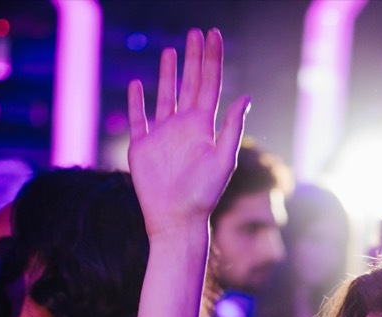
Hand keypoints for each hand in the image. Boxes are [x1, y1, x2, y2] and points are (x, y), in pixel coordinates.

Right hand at [127, 28, 249, 238]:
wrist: (177, 219)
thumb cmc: (204, 194)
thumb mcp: (223, 159)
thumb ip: (232, 127)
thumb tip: (245, 96)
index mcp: (204, 127)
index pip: (209, 84)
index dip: (212, 59)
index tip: (213, 35)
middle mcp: (184, 127)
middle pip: (189, 84)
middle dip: (194, 58)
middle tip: (196, 33)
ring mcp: (162, 135)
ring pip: (165, 96)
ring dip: (168, 74)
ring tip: (171, 51)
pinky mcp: (142, 146)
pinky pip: (138, 118)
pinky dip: (136, 102)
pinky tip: (137, 85)